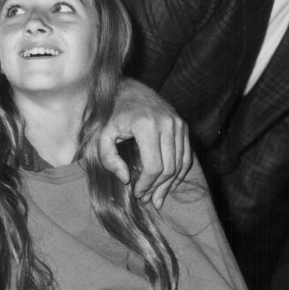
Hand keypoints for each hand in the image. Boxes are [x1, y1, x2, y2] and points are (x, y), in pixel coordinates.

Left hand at [100, 79, 191, 207]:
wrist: (128, 89)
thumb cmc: (111, 114)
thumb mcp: (102, 135)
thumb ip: (108, 158)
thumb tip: (126, 179)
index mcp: (146, 126)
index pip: (153, 166)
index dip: (146, 185)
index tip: (137, 194)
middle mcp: (167, 124)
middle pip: (169, 168)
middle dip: (158, 188)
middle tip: (147, 200)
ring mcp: (178, 124)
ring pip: (180, 164)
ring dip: (169, 184)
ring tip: (157, 197)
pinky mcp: (183, 126)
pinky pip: (186, 155)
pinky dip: (179, 173)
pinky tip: (169, 184)